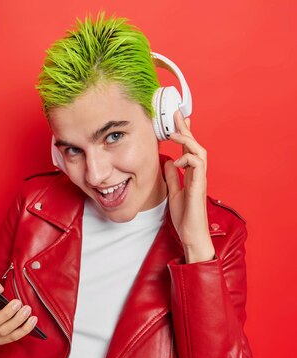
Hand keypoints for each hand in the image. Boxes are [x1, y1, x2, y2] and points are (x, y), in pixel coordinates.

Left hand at [164, 110, 214, 262]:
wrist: (191, 234)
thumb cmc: (185, 217)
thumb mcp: (174, 193)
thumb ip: (173, 177)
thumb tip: (168, 162)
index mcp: (191, 175)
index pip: (188, 149)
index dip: (183, 133)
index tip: (176, 119)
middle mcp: (198, 174)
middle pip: (194, 145)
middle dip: (185, 128)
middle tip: (176, 113)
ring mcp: (200, 179)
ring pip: (199, 151)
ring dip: (186, 140)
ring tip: (174, 133)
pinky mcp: (199, 186)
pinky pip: (198, 165)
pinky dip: (187, 158)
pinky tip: (177, 160)